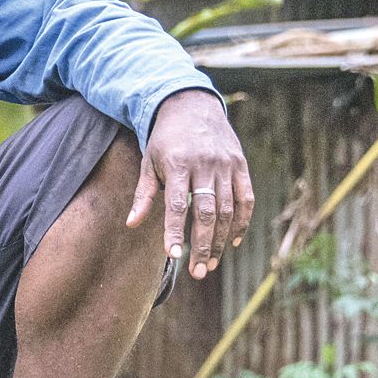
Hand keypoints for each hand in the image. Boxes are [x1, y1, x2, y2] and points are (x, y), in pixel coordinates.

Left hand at [124, 89, 252, 280]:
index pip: (178, 205)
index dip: (175, 231)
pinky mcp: (241, 165)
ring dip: (220, 240)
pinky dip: (241, 222)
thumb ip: (143, 195)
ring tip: (210, 264)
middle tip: (197, 272)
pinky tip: (233, 242)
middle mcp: (205, 165)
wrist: (192, 105)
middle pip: (206, 213)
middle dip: (202, 245)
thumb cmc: (165, 139)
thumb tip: (131, 225)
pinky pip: (246, 199)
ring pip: (227, 210)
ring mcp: (226, 165)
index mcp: (178, 164)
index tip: (173, 256)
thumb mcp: (148, 162)